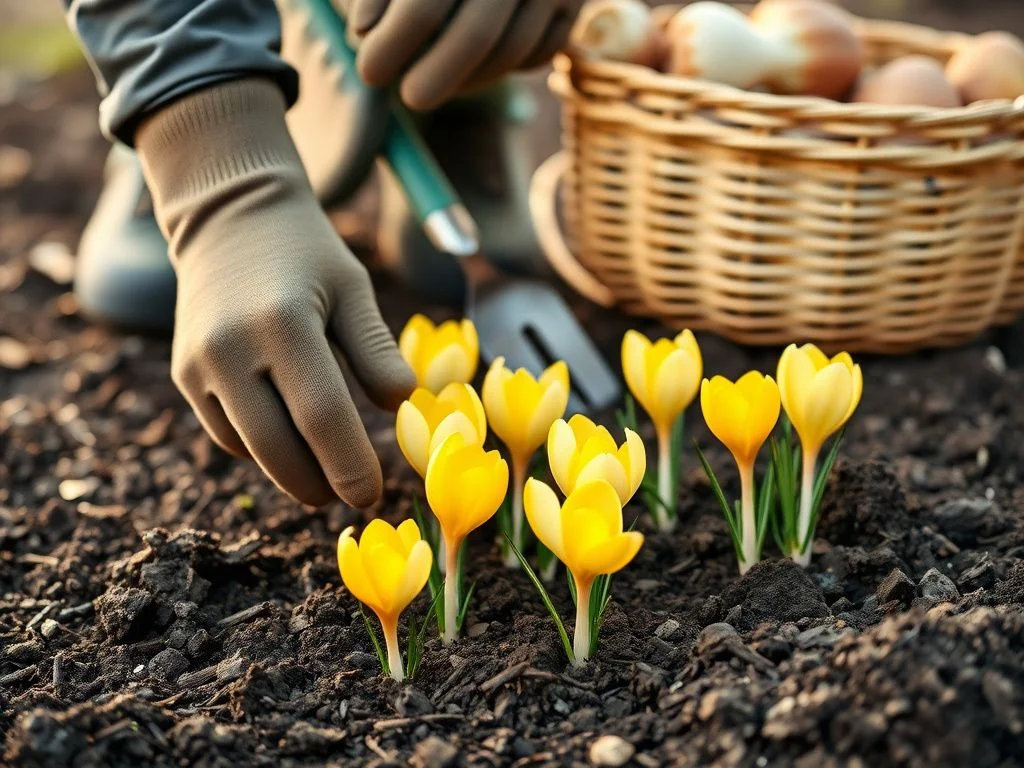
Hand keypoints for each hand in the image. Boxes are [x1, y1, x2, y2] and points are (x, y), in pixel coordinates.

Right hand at [137, 79, 414, 507]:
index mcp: (284, 323)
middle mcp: (231, 348)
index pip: (322, 416)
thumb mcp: (353, 288)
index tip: (373, 495)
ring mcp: (199, 364)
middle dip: (321, 484)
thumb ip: (377, 350)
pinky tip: (290, 440)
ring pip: (250, 449)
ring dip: (292, 473)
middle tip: (355, 496)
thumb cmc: (308, 255)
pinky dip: (261, 449)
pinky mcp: (184, 374)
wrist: (228, 217)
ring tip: (328, 476)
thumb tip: (402, 407)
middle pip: (279, 447)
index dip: (350, 465)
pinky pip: (226, 434)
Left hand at [342, 0, 584, 109]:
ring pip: (510, 51)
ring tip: (431, 85)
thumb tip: (363, 32)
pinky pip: (541, 52)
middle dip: (435, 76)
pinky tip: (473, 72)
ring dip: (468, 80)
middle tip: (408, 97)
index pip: (425, 4)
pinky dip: (506, 69)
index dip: (393, 44)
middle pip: (476, 35)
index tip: (369, 73)